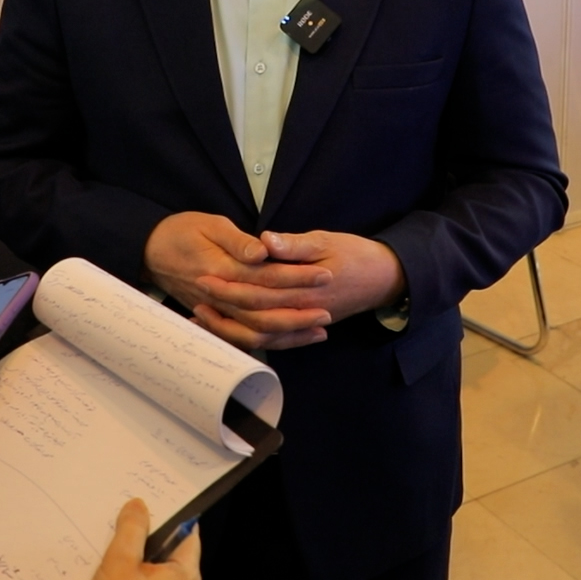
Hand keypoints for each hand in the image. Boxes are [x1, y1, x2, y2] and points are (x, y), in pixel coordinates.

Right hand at [90, 499, 198, 579]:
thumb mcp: (120, 563)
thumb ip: (131, 531)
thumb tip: (138, 505)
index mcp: (185, 573)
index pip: (187, 531)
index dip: (171, 511)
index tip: (154, 495)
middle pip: (167, 546)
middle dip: (147, 529)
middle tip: (126, 509)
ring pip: (152, 562)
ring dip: (134, 549)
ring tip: (113, 530)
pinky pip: (142, 576)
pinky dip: (130, 567)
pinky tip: (108, 559)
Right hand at [144, 211, 331, 350]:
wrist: (151, 251)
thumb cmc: (182, 232)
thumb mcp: (210, 224)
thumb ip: (237, 240)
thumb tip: (262, 251)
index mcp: (222, 269)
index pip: (266, 277)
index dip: (297, 277)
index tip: (324, 274)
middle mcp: (219, 295)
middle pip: (264, 312)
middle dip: (299, 312)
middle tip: (329, 310)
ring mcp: (216, 310)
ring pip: (255, 332)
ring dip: (289, 333)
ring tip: (318, 330)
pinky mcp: (215, 317)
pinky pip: (243, 338)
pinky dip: (269, 341)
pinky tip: (291, 337)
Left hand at [195, 230, 405, 348]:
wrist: (383, 278)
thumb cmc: (355, 254)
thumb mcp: (327, 240)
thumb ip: (295, 244)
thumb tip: (266, 241)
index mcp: (305, 288)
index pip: (259, 291)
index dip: (229, 286)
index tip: (204, 276)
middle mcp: (302, 311)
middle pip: (254, 316)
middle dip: (222, 307)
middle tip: (196, 296)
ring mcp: (304, 322)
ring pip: (261, 335)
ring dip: (231, 328)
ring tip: (204, 317)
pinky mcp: (304, 325)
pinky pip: (273, 339)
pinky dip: (249, 338)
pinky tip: (228, 330)